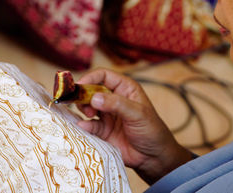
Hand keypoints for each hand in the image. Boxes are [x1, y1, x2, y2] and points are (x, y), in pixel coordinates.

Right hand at [76, 68, 192, 183]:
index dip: (90, 78)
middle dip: (83, 95)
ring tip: (90, 115)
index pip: (104, 76)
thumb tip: (94, 98)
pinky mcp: (102, 130)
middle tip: (79, 103)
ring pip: (87, 106)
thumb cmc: (152, 130)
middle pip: (91, 90)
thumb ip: (117, 104)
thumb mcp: (137, 114)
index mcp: (125, 89)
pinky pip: (88, 125)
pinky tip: (85, 127)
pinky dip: (84, 125)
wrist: (153, 157)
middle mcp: (114, 99)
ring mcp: (107, 115)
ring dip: (83, 109)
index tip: (79, 86)